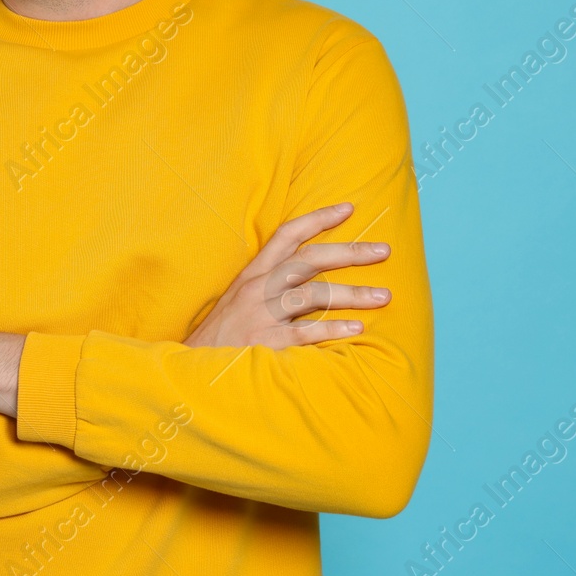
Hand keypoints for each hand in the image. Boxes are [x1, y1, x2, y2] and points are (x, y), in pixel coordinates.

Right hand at [183, 202, 391, 349]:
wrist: (192, 367)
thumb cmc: (221, 334)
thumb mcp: (239, 299)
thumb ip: (268, 284)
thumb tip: (309, 275)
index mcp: (253, 273)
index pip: (287, 234)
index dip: (318, 218)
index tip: (348, 209)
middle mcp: (258, 287)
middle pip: (310, 259)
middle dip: (350, 252)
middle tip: (383, 250)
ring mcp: (261, 313)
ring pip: (314, 294)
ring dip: (353, 294)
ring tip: (383, 296)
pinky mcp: (266, 341)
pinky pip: (306, 331)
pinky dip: (333, 329)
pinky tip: (356, 329)